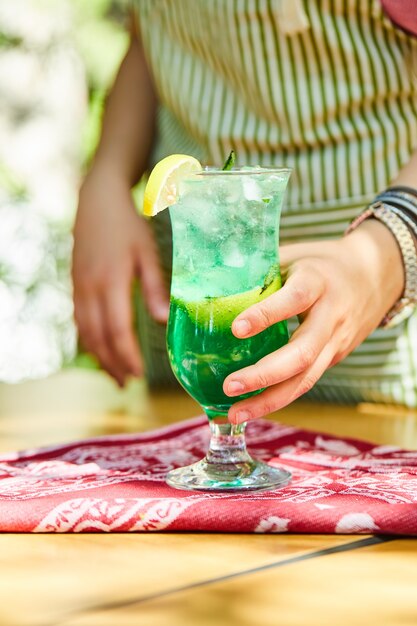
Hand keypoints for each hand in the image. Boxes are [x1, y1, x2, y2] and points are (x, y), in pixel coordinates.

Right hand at [72, 171, 168, 385]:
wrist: (96, 201)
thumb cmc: (128, 225)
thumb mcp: (147, 252)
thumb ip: (155, 286)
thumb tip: (165, 320)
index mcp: (112, 281)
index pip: (118, 329)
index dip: (128, 355)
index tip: (140, 374)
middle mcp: (90, 288)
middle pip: (98, 337)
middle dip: (113, 364)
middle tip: (127, 383)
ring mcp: (79, 287)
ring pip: (85, 332)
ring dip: (100, 357)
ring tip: (115, 375)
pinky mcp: (75, 284)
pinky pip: (79, 320)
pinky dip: (90, 340)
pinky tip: (101, 349)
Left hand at [223, 220, 403, 422]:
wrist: (376, 275)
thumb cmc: (323, 262)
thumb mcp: (295, 256)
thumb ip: (261, 271)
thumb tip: (212, 286)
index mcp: (318, 281)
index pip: (294, 299)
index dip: (266, 315)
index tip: (236, 328)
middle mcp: (332, 316)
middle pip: (302, 353)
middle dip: (264, 374)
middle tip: (229, 386)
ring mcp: (336, 342)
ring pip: (307, 378)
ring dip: (269, 401)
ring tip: (236, 414)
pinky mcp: (335, 358)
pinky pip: (306, 381)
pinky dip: (279, 398)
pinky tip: (252, 408)